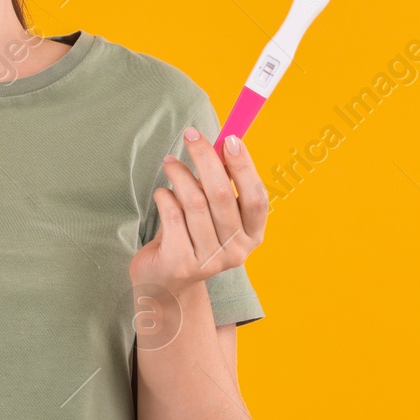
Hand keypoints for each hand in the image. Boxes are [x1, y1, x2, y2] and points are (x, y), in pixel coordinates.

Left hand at [130, 127, 267, 293]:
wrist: (165, 284)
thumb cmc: (191, 236)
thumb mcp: (213, 213)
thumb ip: (221, 184)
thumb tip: (223, 143)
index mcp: (252, 236)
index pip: (257, 197)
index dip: (245, 167)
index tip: (230, 139)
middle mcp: (236, 251)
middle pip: (221, 195)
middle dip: (205, 158)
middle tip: (191, 136)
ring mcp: (209, 261)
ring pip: (194, 202)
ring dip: (179, 174)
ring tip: (170, 163)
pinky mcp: (180, 263)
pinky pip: (172, 215)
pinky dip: (164, 196)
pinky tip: (161, 193)